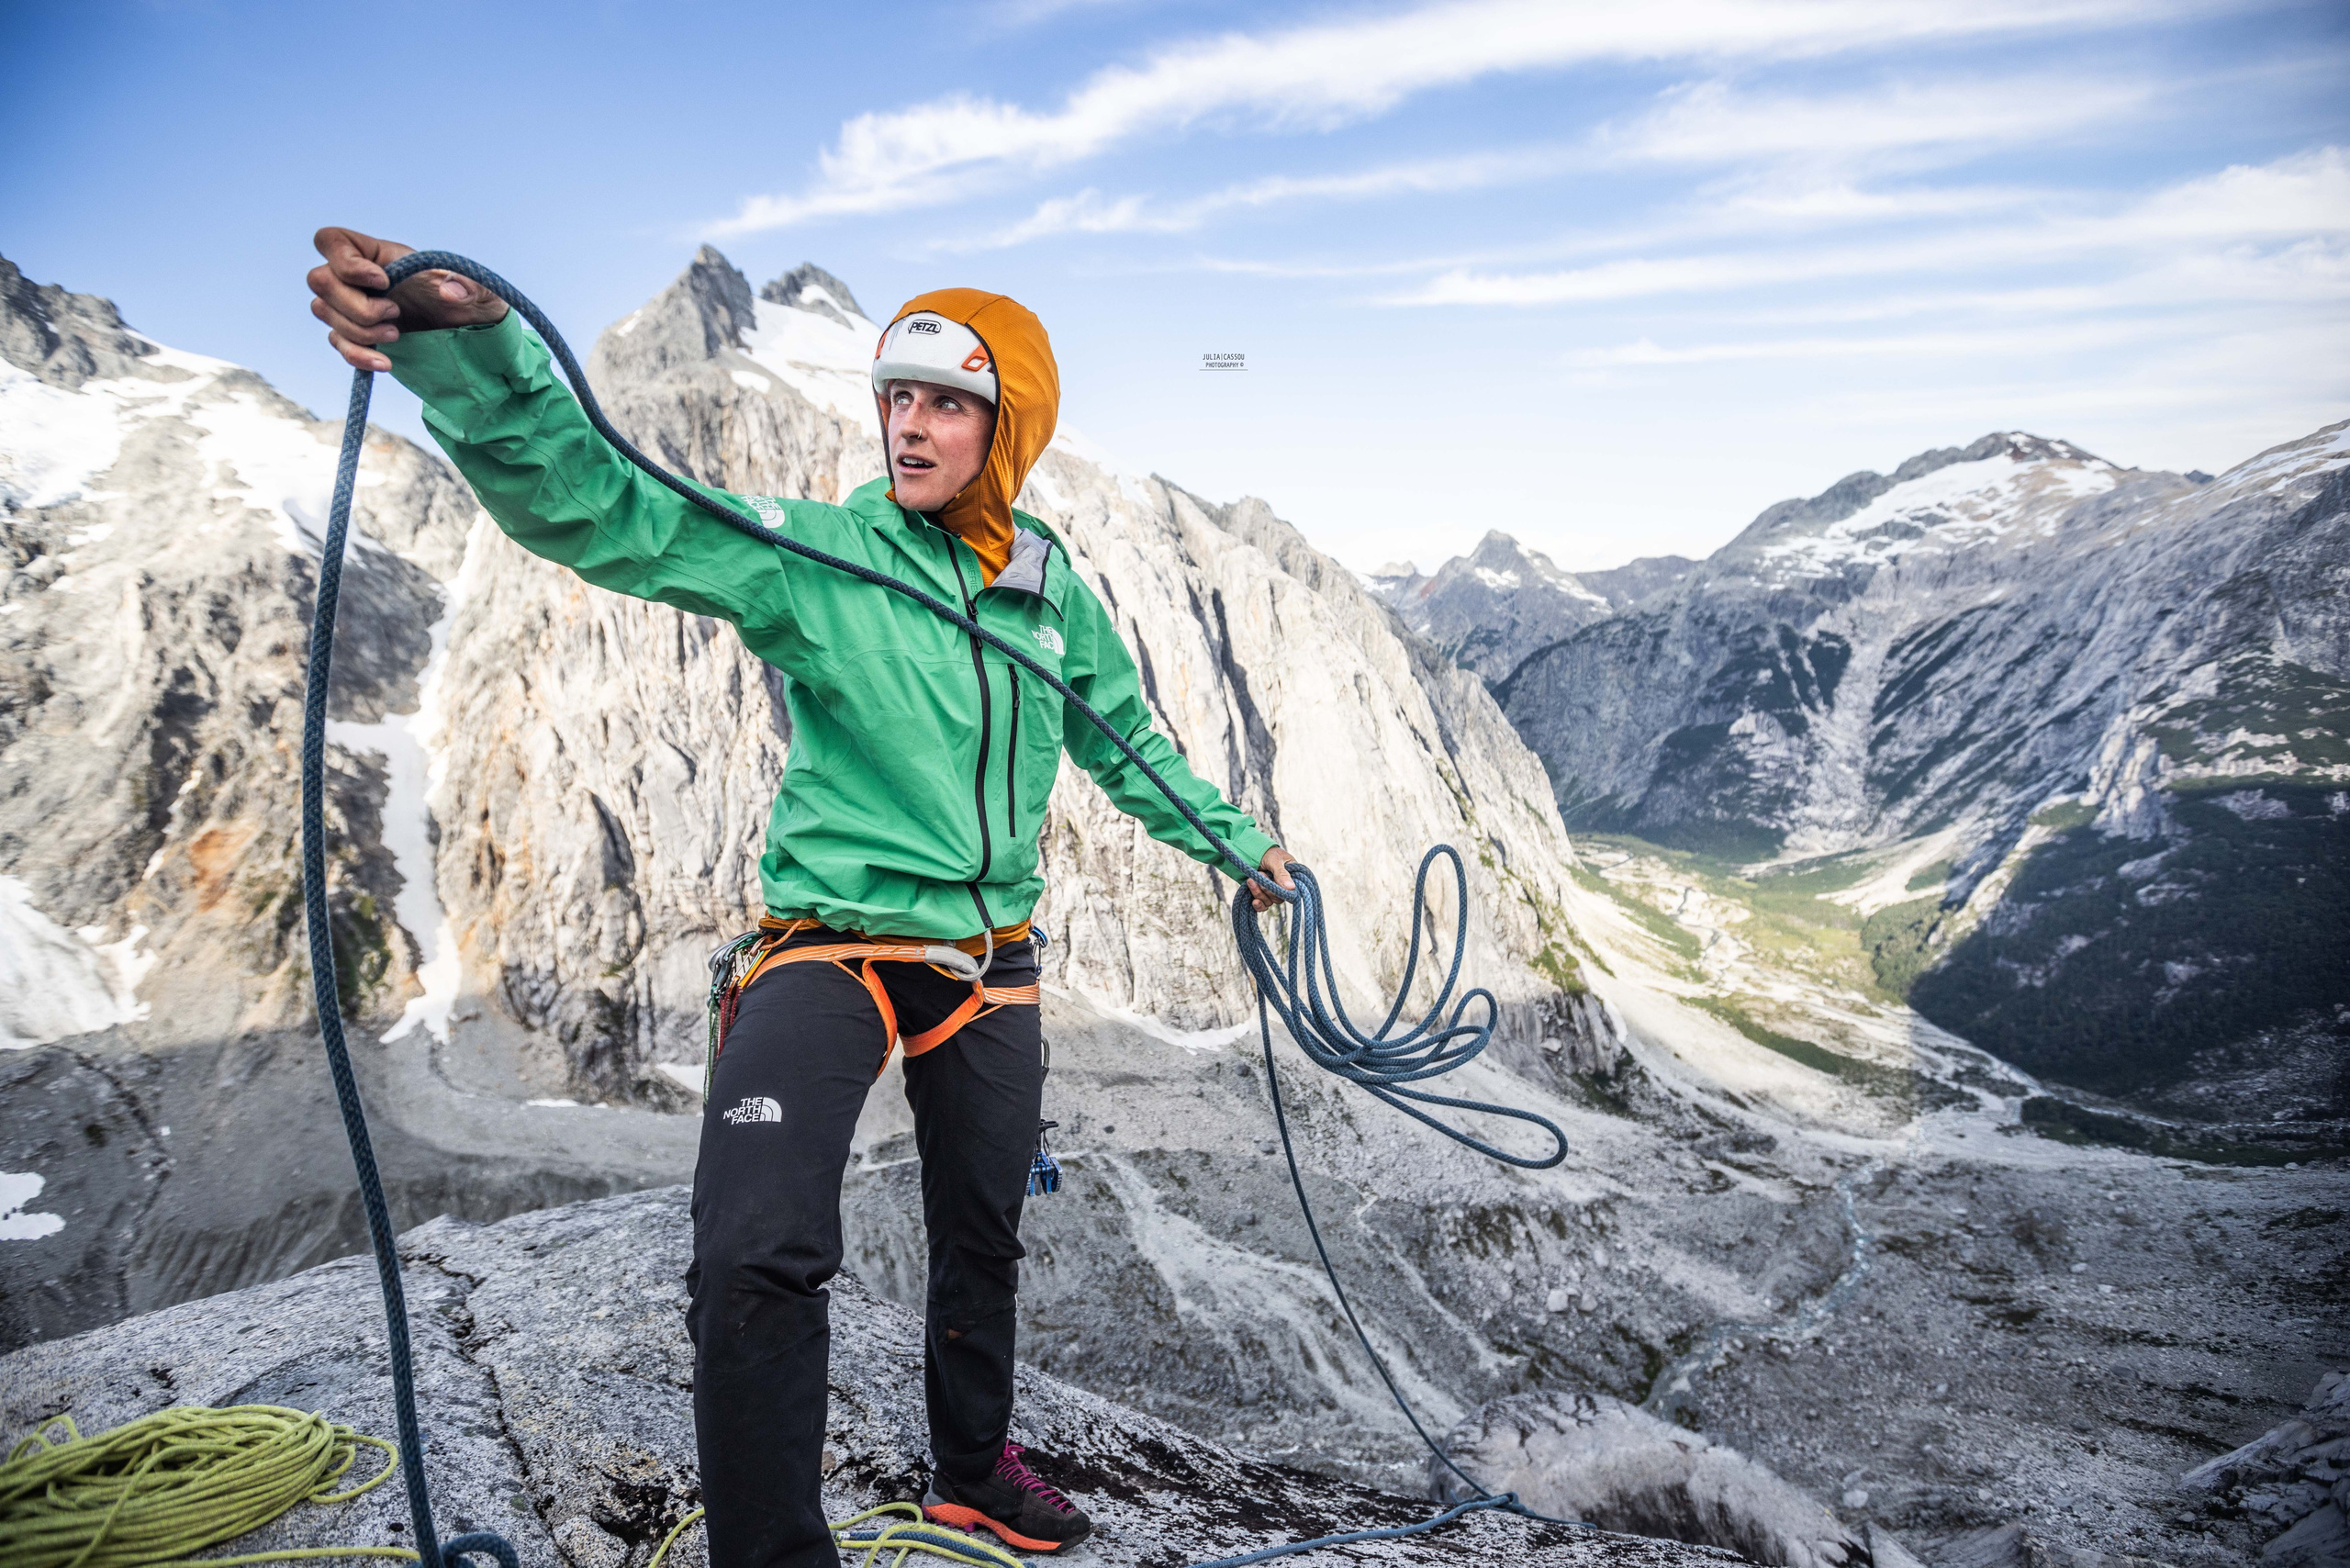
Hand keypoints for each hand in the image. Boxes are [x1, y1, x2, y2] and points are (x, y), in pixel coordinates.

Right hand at [308, 227, 507, 371]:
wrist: (469, 336)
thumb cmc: (472, 302)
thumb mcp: (479, 290)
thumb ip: (467, 285)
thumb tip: (448, 291)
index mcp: (380, 254)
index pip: (331, 241)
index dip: (346, 262)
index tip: (384, 282)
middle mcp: (358, 277)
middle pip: (319, 281)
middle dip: (354, 304)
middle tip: (395, 314)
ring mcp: (353, 306)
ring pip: (323, 312)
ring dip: (359, 330)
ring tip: (397, 335)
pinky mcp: (358, 335)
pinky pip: (338, 343)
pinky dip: (358, 356)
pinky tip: (385, 363)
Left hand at [1250, 847, 1298, 911]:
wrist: (1249, 850)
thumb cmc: (1267, 852)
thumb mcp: (1275, 860)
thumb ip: (1281, 873)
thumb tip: (1291, 888)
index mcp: (1292, 876)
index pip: (1292, 891)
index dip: (1284, 892)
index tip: (1274, 886)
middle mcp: (1283, 886)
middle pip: (1279, 897)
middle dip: (1267, 889)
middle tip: (1260, 874)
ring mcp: (1273, 891)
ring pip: (1269, 901)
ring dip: (1259, 893)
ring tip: (1251, 880)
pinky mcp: (1262, 895)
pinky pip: (1263, 905)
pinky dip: (1258, 905)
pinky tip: (1254, 901)